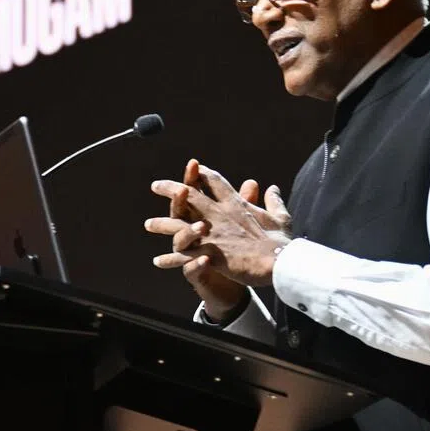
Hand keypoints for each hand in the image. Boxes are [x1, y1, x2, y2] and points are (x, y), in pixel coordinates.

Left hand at [146, 159, 291, 289]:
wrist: (279, 261)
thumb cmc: (281, 241)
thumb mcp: (280, 217)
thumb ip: (274, 202)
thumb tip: (272, 188)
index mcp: (236, 204)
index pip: (216, 182)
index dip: (204, 174)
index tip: (195, 168)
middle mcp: (220, 214)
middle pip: (189, 195)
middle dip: (171, 189)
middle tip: (156, 185)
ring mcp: (212, 233)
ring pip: (179, 224)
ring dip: (163, 223)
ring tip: (148, 224)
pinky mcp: (209, 253)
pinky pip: (183, 256)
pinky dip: (170, 260)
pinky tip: (158, 262)